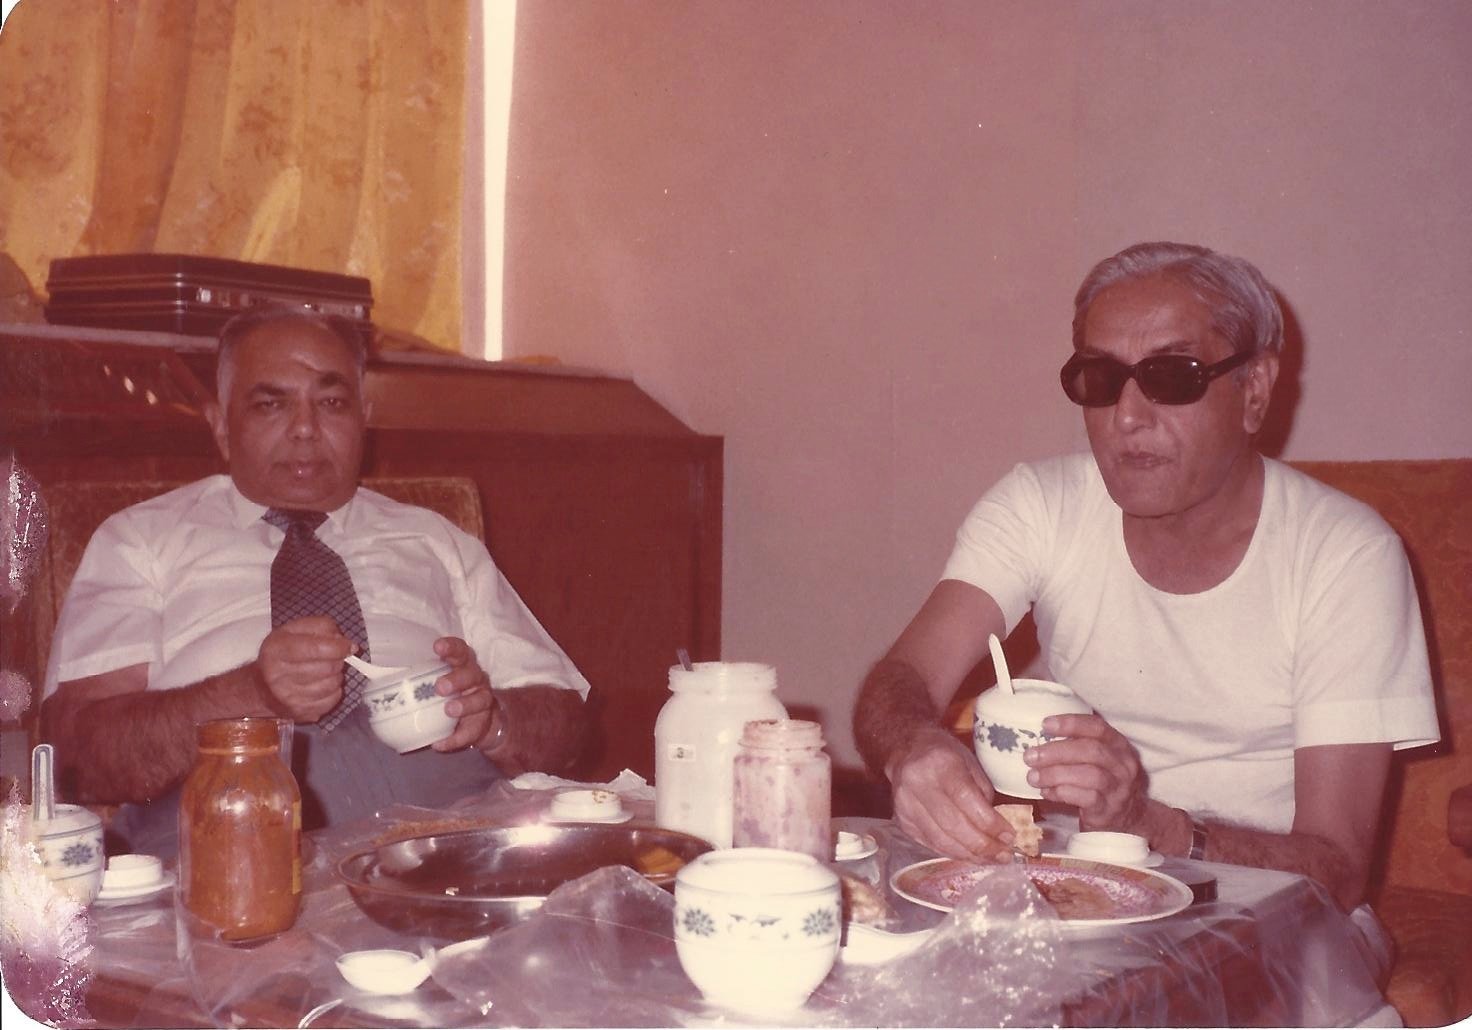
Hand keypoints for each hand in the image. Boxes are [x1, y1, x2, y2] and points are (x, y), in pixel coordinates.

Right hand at [255, 616, 351, 722]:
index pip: (316, 648)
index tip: (349, 646)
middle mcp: (278, 675)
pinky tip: (322, 685)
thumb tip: (346, 643)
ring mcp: (288, 697)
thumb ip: (321, 627)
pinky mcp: (300, 712)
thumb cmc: (282, 654)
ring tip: (325, 671)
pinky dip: (334, 691)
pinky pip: (332, 700)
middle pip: (328, 667)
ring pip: (332, 684)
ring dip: (336, 675)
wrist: (261, 688)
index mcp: (277, 649)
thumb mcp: (294, 630)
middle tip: (332, 657)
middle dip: (338, 660)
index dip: (338, 647)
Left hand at [428, 636, 495, 751]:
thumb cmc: (450, 695)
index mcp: (462, 666)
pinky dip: (454, 739)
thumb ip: (418, 679)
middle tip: (440, 687)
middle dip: (457, 679)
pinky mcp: (481, 725)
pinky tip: (439, 743)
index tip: (437, 647)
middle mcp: (476, 681)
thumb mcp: (438, 681)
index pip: (461, 651)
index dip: (451, 647)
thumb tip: (376, 681)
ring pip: (480, 700)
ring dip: (464, 705)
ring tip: (449, 710)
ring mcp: (482, 702)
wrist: (480, 721)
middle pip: (472, 674)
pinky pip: (470, 732)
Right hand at [886, 725, 1016, 861]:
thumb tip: (998, 831)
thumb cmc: (944, 754)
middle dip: (983, 846)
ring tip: (991, 859)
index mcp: (940, 764)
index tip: (1009, 837)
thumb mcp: (970, 763)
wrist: (906, 750)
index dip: (990, 824)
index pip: (967, 801)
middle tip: (1005, 856)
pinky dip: (953, 852)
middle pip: (954, 825)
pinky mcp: (902, 821)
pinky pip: (931, 844)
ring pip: (941, 840)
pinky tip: (970, 855)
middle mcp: (918, 784)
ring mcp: (906, 805)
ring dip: (970, 855)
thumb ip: (983, 796)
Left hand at [1024, 712, 1148, 831]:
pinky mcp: (1109, 809)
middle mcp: (1123, 765)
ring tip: (1033, 777)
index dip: (1071, 723)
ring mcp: (1119, 788)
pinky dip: (1062, 793)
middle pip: (1091, 751)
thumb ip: (1077, 745)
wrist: (1126, 818)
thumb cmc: (1103, 781)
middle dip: (1057, 751)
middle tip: (1030, 756)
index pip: (1098, 727)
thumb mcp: (1099, 759)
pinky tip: (1046, 792)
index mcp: (1119, 745)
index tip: (1045, 724)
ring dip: (1056, 774)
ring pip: (1089, 775)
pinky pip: (1085, 798)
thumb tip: (1036, 735)